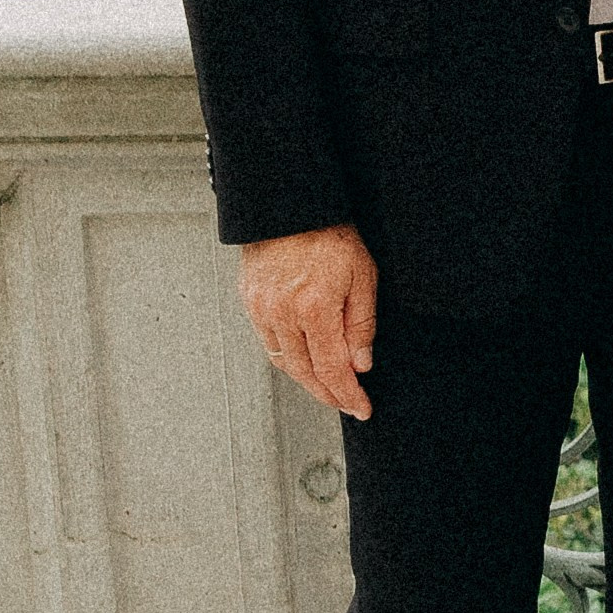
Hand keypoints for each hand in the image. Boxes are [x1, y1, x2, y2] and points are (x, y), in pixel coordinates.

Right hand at [240, 223, 377, 419]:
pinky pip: (269, 342)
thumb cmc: (330, 233)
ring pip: (285, 361)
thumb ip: (361, 324)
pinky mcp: (250, 301)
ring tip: (329, 388)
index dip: (347, 395)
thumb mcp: (362, 275)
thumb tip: (361, 364)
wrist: (289, 204)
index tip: (361, 408)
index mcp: (313, 308)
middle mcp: (282, 313)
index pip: (332, 369)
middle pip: (305, 373)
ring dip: (307, 380)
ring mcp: (261, 308)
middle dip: (328, 394)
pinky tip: (305, 360)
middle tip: (347, 404)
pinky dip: (289, 358)